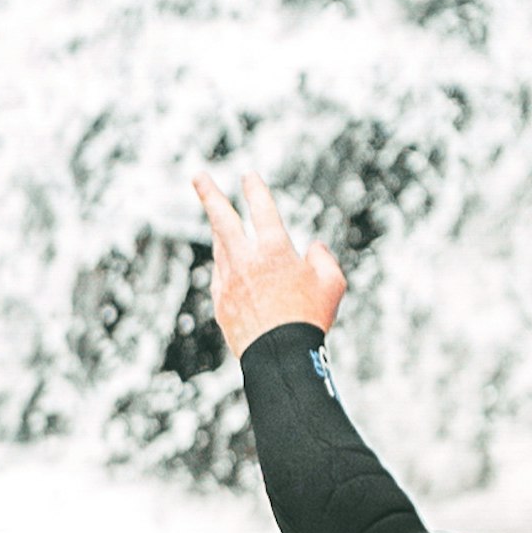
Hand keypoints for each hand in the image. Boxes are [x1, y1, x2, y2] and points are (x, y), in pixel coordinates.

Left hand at [194, 169, 346, 349]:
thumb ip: (323, 259)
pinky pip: (220, 275)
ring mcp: (229, 281)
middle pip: (222, 219)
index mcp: (274, 250)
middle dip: (209, 194)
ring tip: (216, 217)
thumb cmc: (310, 320)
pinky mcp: (221, 303)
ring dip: (219, 230)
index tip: (248, 176)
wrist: (278, 357)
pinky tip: (224, 261)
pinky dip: (223, 264)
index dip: (255, 190)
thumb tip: (313, 248)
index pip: (262, 209)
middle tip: (198, 176)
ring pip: (220, 247)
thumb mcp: (333, 284)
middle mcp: (246, 260)